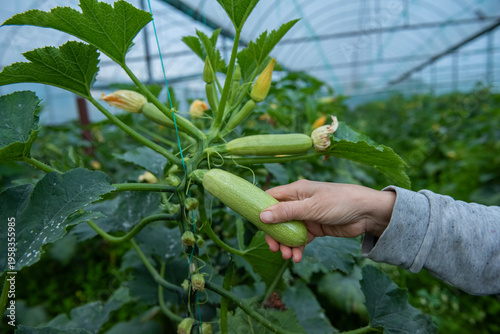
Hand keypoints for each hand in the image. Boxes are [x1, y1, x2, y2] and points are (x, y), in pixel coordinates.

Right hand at [259, 179, 395, 262]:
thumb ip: (286, 212)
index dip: (261, 209)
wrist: (367, 213)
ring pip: (288, 231)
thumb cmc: (340, 202)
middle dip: (274, 234)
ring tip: (288, 256)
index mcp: (296, 191)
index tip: (256, 225)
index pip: (271, 197)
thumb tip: (261, 216)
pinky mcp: (315, 227)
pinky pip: (300, 238)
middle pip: (277, 218)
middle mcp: (299, 202)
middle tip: (274, 248)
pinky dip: (297, 247)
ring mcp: (307, 215)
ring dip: (286, 244)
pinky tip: (298, 256)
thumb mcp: (311, 207)